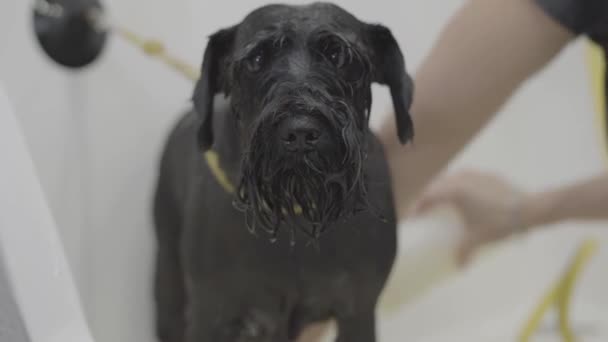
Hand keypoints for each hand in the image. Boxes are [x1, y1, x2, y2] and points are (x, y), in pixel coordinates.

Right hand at [411, 170, 527, 264]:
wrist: (528, 209)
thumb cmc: (497, 222)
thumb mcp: (477, 238)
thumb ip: (464, 251)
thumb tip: (459, 267)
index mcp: (452, 191)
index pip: (427, 196)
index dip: (417, 206)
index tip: (412, 216)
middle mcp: (460, 178)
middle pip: (436, 184)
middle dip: (428, 196)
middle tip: (424, 209)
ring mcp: (475, 174)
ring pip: (451, 178)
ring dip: (444, 188)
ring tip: (444, 202)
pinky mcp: (487, 175)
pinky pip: (466, 178)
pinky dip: (460, 186)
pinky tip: (466, 197)